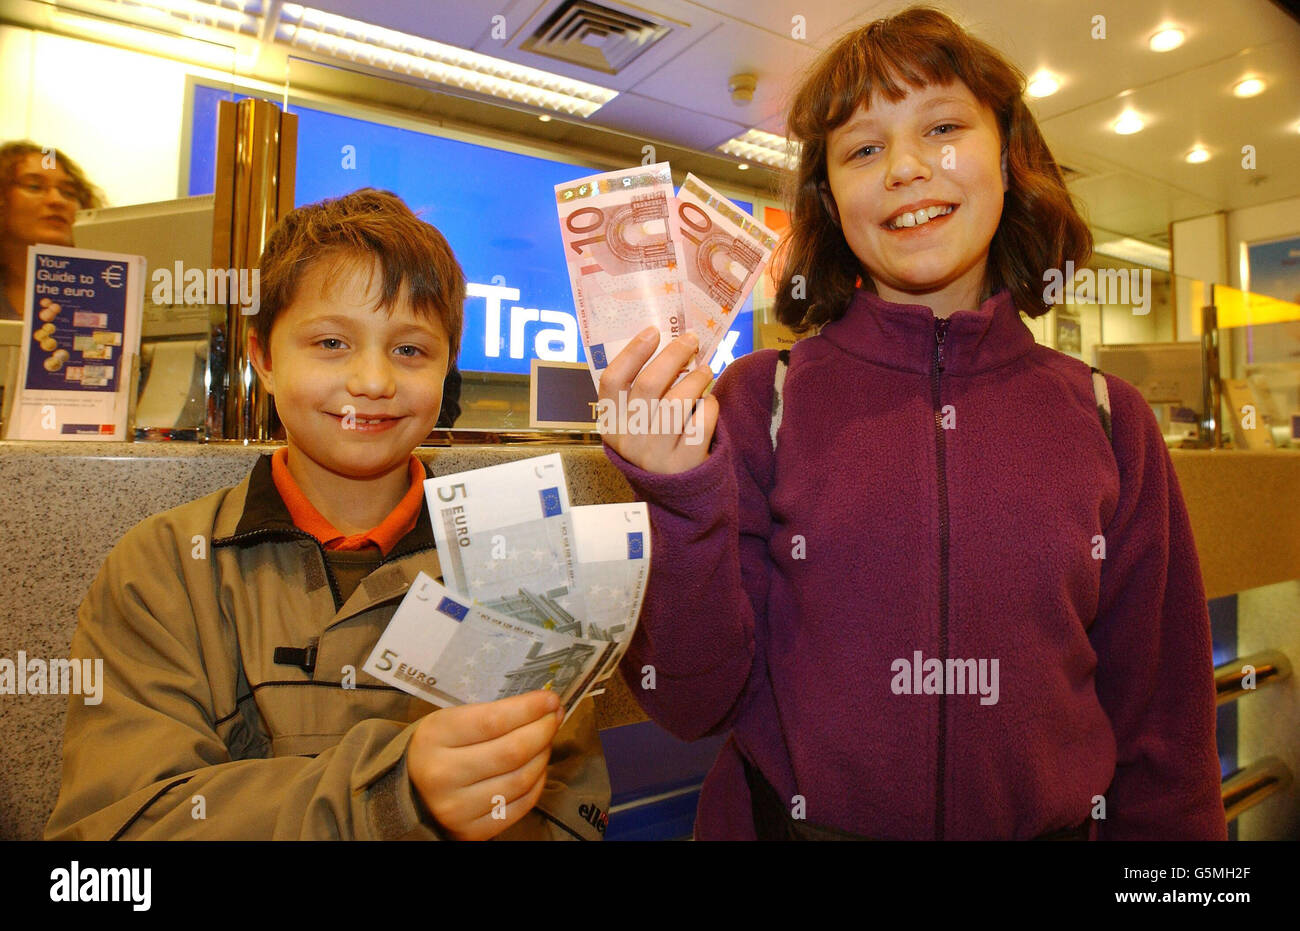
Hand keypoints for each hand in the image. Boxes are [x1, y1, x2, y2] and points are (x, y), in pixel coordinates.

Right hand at [407, 690, 563, 839]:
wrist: (410, 795)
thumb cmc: (438, 749)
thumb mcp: (449, 722)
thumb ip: (491, 714)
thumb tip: (543, 705)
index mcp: (434, 738)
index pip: (493, 721)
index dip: (529, 709)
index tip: (550, 699)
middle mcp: (443, 775)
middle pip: (512, 751)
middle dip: (543, 730)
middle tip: (554, 717)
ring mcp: (457, 808)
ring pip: (520, 779)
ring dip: (542, 755)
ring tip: (545, 740)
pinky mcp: (471, 831)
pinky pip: (520, 805)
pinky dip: (536, 783)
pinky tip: (537, 767)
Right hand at [598, 326, 718, 474]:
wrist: (676, 495)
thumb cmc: (657, 444)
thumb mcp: (637, 424)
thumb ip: (642, 392)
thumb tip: (670, 344)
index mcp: (611, 424)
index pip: (613, 380)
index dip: (632, 352)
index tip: (653, 330)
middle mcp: (629, 440)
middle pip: (649, 384)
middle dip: (674, 354)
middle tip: (691, 339)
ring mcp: (655, 454)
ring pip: (678, 401)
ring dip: (697, 378)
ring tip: (705, 370)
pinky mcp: (684, 464)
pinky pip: (701, 422)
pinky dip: (709, 405)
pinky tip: (708, 402)